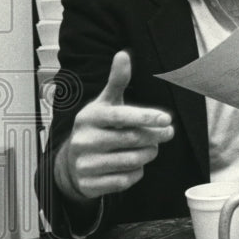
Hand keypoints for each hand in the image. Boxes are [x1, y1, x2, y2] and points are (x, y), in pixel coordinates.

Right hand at [55, 50, 173, 202]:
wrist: (70, 163)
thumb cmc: (97, 127)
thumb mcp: (105, 103)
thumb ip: (117, 81)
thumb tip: (123, 54)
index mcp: (90, 117)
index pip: (121, 116)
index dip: (145, 117)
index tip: (167, 119)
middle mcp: (84, 140)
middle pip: (133, 139)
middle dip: (155, 137)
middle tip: (167, 133)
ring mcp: (85, 164)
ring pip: (133, 161)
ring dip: (148, 154)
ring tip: (150, 148)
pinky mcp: (89, 184)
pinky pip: (126, 180)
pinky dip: (136, 172)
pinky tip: (133, 164)